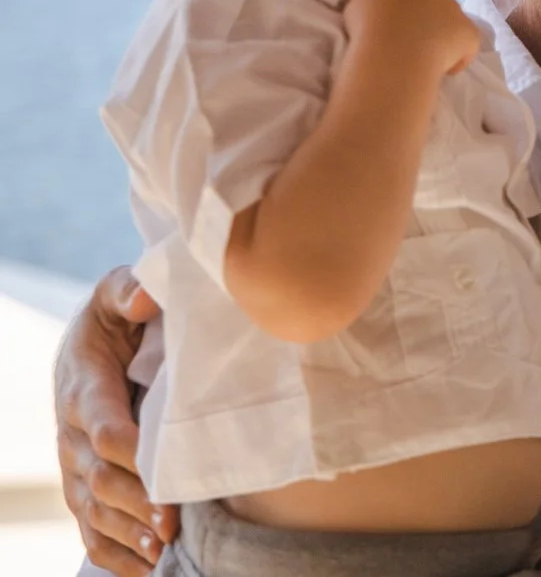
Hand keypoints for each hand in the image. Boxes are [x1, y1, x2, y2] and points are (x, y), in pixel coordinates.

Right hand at [55, 267, 179, 576]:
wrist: (92, 343)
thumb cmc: (116, 315)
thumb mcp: (117, 292)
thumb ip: (129, 290)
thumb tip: (146, 297)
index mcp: (82, 386)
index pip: (101, 427)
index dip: (129, 451)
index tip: (162, 468)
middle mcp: (72, 432)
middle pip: (98, 477)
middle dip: (132, 502)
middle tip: (170, 523)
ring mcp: (74, 463)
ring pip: (92, 509)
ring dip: (126, 533)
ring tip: (160, 550)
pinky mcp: (83, 484)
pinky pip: (88, 527)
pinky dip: (112, 552)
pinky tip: (143, 568)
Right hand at [344, 0, 478, 77]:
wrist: (397, 52)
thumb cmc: (368, 28)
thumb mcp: (358, 8)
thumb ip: (375, 0)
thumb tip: (385, 8)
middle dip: (418, 5)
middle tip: (401, 30)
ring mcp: (454, 7)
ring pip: (446, 19)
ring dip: (434, 32)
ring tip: (415, 54)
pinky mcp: (469, 33)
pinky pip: (462, 46)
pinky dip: (452, 57)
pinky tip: (438, 68)